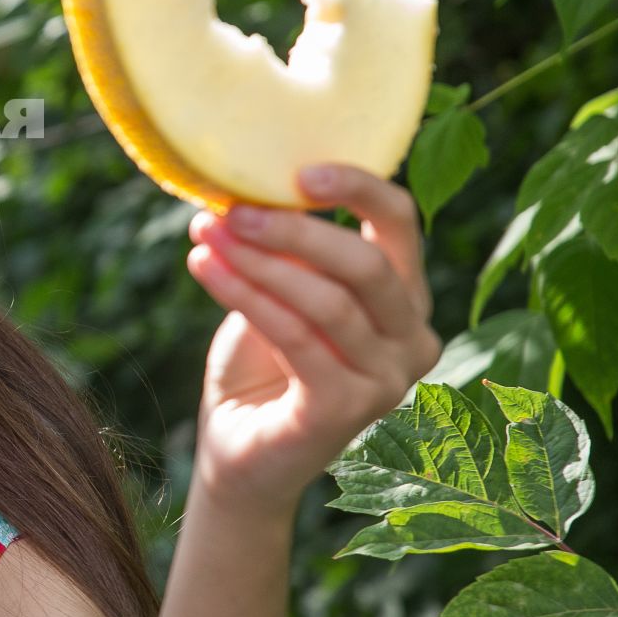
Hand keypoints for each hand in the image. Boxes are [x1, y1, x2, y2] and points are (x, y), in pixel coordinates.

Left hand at [185, 162, 442, 515]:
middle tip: (233, 208)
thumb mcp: (276, 291)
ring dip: (258, 262)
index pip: (401, 225)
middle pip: (367, 264)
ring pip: (327, 301)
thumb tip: (247, 189)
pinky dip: (244, 296)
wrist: (238, 448)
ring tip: (206, 233)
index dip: (360, 188)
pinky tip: (203, 267)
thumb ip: (285, 249)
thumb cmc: (260, 362)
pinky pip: (296, 338)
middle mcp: (413, 339)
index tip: (303, 168)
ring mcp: (388, 381)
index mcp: (404, 298)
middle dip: (295, 229)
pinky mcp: (347, 411)